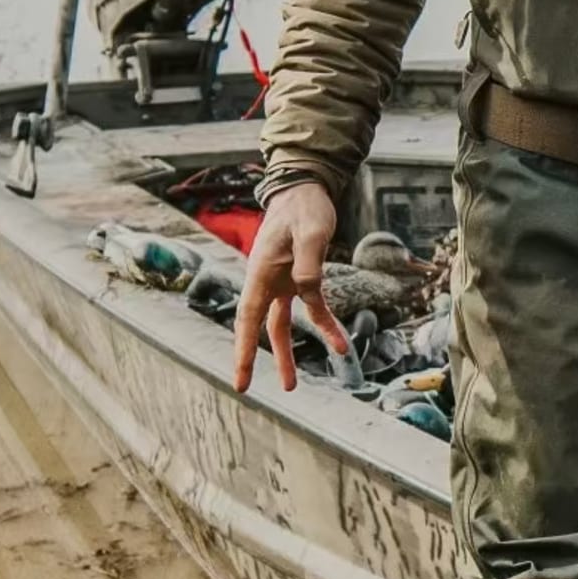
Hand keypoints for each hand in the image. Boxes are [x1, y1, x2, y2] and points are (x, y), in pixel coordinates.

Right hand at [232, 183, 349, 393]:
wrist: (307, 190)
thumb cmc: (305, 208)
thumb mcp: (311, 233)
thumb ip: (308, 265)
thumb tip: (307, 293)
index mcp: (261, 272)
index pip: (247, 317)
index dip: (242, 348)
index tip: (238, 375)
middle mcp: (266, 281)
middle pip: (258, 327)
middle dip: (254, 358)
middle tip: (244, 388)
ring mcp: (281, 282)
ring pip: (280, 325)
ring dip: (287, 354)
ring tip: (291, 384)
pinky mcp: (298, 280)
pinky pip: (310, 309)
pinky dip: (324, 326)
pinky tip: (339, 345)